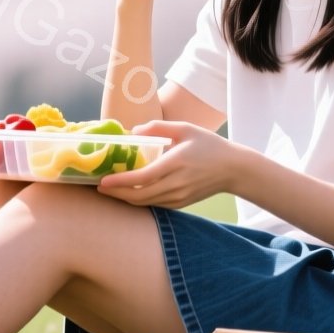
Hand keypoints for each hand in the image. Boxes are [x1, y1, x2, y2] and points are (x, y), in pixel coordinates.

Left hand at [95, 120, 239, 208]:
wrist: (234, 169)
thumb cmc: (209, 145)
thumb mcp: (185, 128)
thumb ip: (158, 127)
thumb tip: (133, 131)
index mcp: (176, 163)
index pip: (143, 178)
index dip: (120, 182)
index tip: (103, 181)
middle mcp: (176, 184)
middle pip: (139, 196)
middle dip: (116, 194)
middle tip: (99, 188)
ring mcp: (179, 197)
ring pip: (145, 203)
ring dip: (125, 199)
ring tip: (110, 191)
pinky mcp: (181, 203)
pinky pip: (155, 204)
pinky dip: (139, 201)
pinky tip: (129, 194)